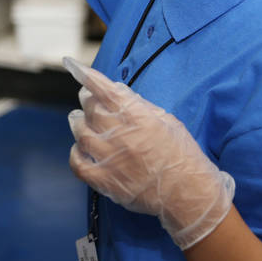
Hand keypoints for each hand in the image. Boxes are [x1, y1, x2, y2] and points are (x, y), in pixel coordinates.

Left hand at [63, 57, 234, 250]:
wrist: (189, 195)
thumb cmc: (183, 155)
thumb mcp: (168, 121)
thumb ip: (140, 105)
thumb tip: (116, 90)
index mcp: (139, 118)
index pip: (105, 90)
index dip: (85, 75)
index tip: (72, 65)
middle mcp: (122, 136)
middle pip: (90, 109)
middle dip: (87, 100)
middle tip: (89, 101)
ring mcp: (111, 159)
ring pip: (80, 133)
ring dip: (78, 123)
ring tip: (80, 120)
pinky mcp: (105, 182)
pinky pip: (77, 163)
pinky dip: (75, 153)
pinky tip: (80, 149)